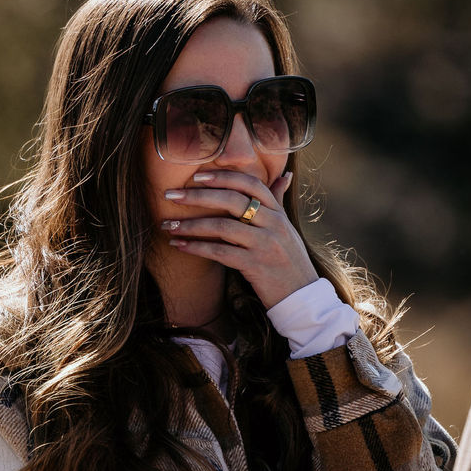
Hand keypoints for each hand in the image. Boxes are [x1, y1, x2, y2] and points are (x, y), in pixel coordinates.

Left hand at [160, 169, 316, 308]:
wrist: (302, 295)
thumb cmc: (289, 259)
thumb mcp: (287, 228)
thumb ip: (279, 201)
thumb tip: (285, 175)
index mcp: (278, 212)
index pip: (250, 183)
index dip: (223, 176)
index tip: (197, 175)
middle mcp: (273, 224)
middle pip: (232, 200)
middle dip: (197, 196)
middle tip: (171, 195)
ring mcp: (265, 245)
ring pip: (222, 227)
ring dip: (191, 225)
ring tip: (168, 225)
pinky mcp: (255, 266)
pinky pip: (220, 253)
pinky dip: (197, 248)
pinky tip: (179, 246)